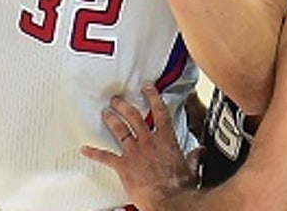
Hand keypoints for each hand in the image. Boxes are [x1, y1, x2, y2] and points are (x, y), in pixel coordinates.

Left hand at [81, 84, 198, 210]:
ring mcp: (135, 153)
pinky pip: (106, 157)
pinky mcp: (124, 166)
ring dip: (111, 120)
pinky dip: (94, 153)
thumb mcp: (192, 169)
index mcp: (166, 141)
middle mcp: (148, 142)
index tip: (147, 87)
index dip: (153, 97)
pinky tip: (85, 150)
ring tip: (105, 113)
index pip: (160, 112)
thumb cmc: (180, 187)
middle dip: (124, 106)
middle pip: (134, 117)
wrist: (169, 200)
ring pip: (120, 130)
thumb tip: (200, 151)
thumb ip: (194, 157)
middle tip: (117, 99)